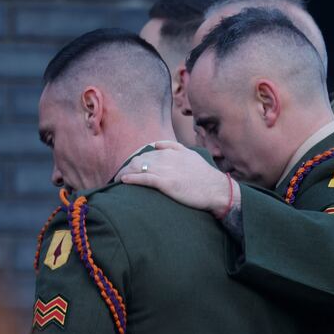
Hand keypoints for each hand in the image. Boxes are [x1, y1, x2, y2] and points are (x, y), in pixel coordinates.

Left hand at [115, 141, 237, 216]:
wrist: (216, 189)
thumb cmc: (204, 176)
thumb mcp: (190, 155)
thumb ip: (174, 147)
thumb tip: (157, 144)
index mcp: (172, 151)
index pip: (147, 152)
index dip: (136, 159)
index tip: (129, 166)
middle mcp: (167, 158)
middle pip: (140, 159)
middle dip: (128, 166)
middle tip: (119, 174)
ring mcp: (167, 170)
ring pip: (139, 167)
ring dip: (126, 172)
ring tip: (117, 179)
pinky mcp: (166, 183)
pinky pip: (144, 178)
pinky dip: (131, 178)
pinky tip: (123, 181)